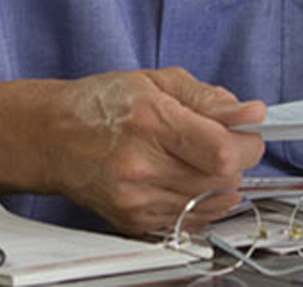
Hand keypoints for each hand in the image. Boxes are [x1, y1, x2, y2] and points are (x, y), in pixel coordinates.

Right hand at [44, 68, 264, 235]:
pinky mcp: (135, 222)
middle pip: (223, 180)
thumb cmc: (100, 104)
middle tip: (222, 140)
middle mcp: (142, 165)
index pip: (222, 150)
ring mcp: (137, 199)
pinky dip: (201, 199)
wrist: (52, 137)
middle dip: (236, 159)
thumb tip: (250, 113)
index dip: (248, 142)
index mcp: (150, 121)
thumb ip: (208, 98)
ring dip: (221, 181)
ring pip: (212, 203)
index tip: (247, 130)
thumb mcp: (156, 80)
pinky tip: (184, 176)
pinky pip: (192, 219)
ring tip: (199, 157)